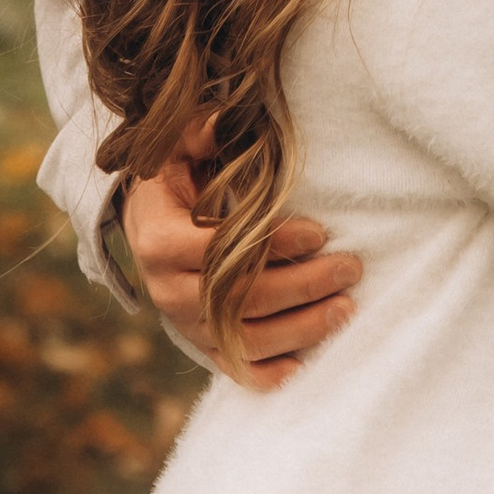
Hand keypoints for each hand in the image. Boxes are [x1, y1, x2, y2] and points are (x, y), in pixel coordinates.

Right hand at [120, 149, 360, 389]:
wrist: (143, 222)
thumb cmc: (172, 175)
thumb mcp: (176, 145)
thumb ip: (199, 133)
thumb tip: (223, 119)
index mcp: (158, 240)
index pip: (219, 249)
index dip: (271, 243)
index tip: (320, 231)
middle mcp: (167, 289)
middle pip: (240, 300)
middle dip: (302, 286)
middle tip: (350, 268)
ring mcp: (183, 322)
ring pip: (244, 340)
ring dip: (299, 329)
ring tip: (346, 309)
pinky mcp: (199, 342)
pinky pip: (233, 367)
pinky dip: (267, 374)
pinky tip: (304, 367)